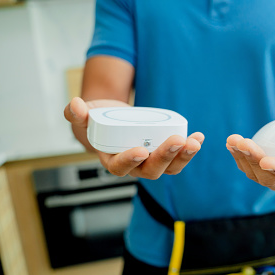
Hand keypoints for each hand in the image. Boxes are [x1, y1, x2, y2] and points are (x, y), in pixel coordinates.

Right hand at [64, 97, 203, 178]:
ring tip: (194, 142)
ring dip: (184, 156)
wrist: (115, 121)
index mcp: (113, 160)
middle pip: (151, 170)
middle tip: (177, 140)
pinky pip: (180, 157)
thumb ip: (76, 114)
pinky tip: (199, 137)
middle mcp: (135, 167)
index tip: (140, 150)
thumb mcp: (85, 116)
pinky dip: (190, 148)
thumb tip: (75, 105)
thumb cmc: (98, 121)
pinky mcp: (166, 155)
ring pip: (170, 167)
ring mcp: (152, 162)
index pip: (120, 167)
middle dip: (165, 157)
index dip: (130, 161)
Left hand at [226, 124, 274, 194]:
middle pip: (269, 178)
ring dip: (242, 158)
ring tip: (233, 140)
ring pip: (256, 174)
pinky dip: (239, 156)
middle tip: (242, 142)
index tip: (265, 159)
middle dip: (254, 161)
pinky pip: (250, 168)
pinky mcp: (266, 173)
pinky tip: (232, 143)